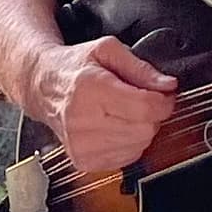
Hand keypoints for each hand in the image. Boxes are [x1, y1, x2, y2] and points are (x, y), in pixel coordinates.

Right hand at [28, 33, 176, 169]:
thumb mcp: (108, 50)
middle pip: (145, 129)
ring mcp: (81, 145)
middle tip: (142, 100)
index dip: (164, 101)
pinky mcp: (83, 161)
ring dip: (141, 130)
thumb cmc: (75, 67)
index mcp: (89, 89)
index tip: (164, 94)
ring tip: (125, 112)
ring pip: (139, 146)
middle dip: (152, 114)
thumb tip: (168, 86)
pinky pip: (127, 159)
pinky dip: (129, 143)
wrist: (43, 86)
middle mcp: (82, 120)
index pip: (145, 107)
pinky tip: (116, 127)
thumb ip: (141, 68)